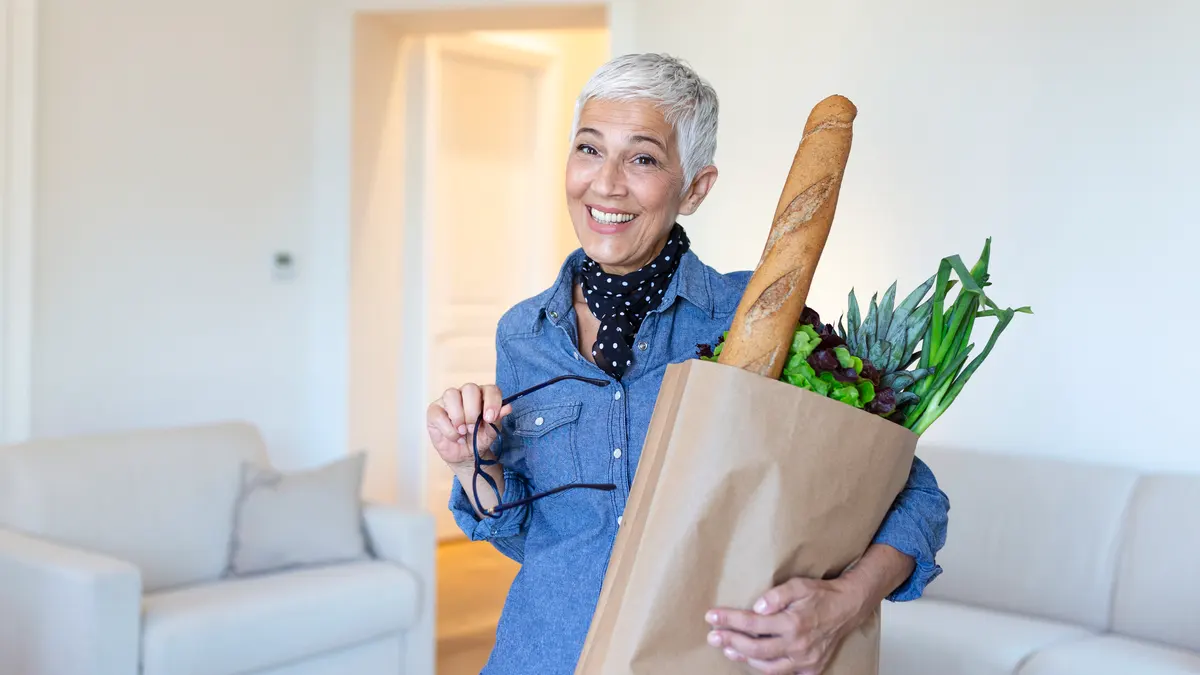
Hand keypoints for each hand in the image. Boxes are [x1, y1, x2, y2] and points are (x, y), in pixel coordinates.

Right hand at [426, 383, 511, 469]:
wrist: (465, 455)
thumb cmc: (478, 439)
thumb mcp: (491, 433)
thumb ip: (497, 420)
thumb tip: (507, 408)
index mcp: (483, 396)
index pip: (490, 389)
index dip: (491, 401)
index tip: (490, 418)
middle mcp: (466, 394)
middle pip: (469, 388)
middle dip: (473, 411)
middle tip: (473, 428)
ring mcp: (449, 400)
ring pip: (451, 394)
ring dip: (459, 417)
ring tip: (463, 432)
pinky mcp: (434, 411)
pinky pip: (438, 413)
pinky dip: (448, 429)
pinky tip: (455, 437)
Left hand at [705, 577, 870, 674]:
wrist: (848, 607)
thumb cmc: (821, 594)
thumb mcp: (799, 585)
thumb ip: (777, 596)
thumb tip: (756, 607)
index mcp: (794, 623)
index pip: (753, 624)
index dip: (729, 621)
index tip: (711, 617)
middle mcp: (799, 645)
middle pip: (755, 649)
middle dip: (730, 642)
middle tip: (712, 636)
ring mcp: (806, 660)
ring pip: (768, 667)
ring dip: (745, 658)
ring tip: (728, 648)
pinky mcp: (811, 668)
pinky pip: (783, 673)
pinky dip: (766, 667)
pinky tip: (753, 659)